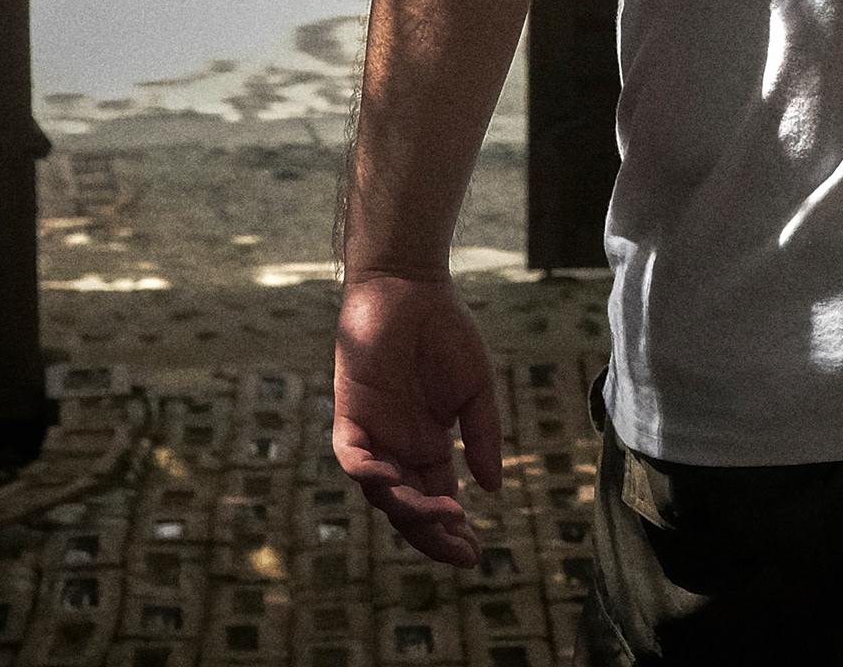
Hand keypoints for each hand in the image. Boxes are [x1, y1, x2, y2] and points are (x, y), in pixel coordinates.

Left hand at [333, 272, 501, 567]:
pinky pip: (353, 458)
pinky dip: (372, 475)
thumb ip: (482, 437)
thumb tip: (492, 487)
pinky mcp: (350, 415)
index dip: (452, 532)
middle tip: (463, 553)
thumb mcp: (475, 390)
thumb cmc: (443, 333)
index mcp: (427, 446)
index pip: (436, 501)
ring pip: (382, 492)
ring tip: (446, 518)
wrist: (410, 288)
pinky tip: (400, 483)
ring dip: (410, 511)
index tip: (476, 554)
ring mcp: (372, 435)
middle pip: (408, 508)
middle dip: (433, 535)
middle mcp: (397, 449)